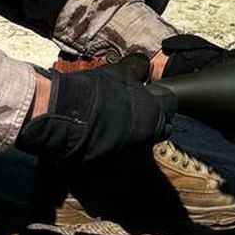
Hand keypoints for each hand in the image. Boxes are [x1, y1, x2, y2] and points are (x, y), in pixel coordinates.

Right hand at [17, 67, 175, 165]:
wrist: (63, 117)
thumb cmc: (91, 91)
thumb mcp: (115, 73)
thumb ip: (133, 71)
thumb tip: (143, 65)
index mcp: (154, 111)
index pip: (170, 106)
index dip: (160, 101)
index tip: (151, 99)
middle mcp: (149, 136)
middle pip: (161, 130)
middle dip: (152, 123)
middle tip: (134, 115)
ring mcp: (132, 155)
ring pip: (142, 147)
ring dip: (135, 140)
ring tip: (115, 130)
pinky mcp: (113, 169)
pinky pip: (121, 160)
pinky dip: (116, 153)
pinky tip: (101, 143)